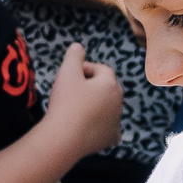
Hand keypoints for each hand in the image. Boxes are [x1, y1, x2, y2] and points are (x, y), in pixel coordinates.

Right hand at [44, 42, 122, 158]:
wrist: (64, 137)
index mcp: (110, 84)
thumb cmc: (65, 103)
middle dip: (93, 86)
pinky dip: (101, 125)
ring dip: (97, 104)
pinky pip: (110, 128)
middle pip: (107, 88)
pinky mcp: (111, 137)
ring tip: (76, 108)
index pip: (102, 70)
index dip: (86, 69)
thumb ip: (73, 57)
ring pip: (109, 107)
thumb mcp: (66, 73)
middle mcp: (118, 101)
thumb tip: (78, 45)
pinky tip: (90, 126)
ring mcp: (116, 120)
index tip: (71, 74)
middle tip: (72, 90)